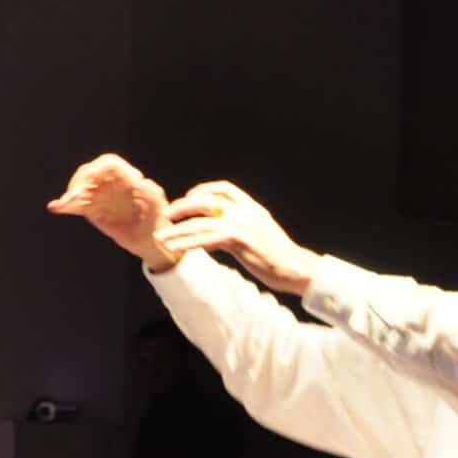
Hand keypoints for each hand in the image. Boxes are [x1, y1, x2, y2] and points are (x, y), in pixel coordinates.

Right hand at [48, 154, 179, 270]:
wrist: (150, 239)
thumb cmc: (156, 219)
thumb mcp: (157, 204)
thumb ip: (150, 192)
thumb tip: (142, 182)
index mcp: (125, 177)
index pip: (109, 164)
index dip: (102, 168)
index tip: (99, 182)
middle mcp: (110, 184)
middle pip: (90, 173)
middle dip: (81, 181)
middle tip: (76, 195)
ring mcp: (100, 197)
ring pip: (80, 188)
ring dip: (71, 194)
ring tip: (64, 203)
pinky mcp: (92, 211)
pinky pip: (76, 206)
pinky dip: (66, 206)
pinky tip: (56, 207)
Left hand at [155, 182, 321, 295]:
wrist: (296, 268)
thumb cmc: (279, 257)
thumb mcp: (261, 234)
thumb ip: (243, 227)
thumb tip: (223, 233)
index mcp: (252, 207)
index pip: (224, 189)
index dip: (203, 190)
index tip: (189, 197)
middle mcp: (245, 211)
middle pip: (206, 201)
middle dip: (182, 206)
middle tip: (167, 215)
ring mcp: (241, 224)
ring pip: (200, 222)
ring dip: (177, 230)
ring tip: (161, 237)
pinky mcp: (237, 240)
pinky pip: (205, 239)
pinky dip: (188, 243)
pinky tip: (177, 248)